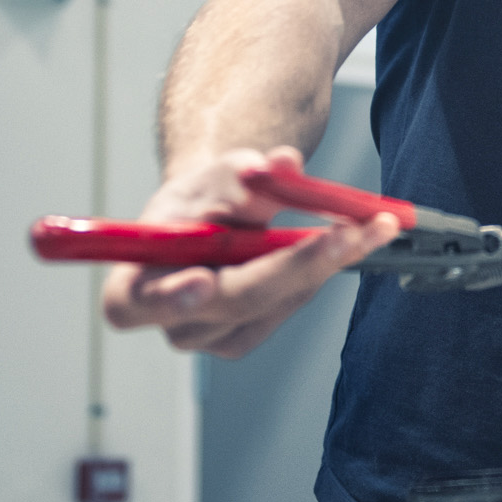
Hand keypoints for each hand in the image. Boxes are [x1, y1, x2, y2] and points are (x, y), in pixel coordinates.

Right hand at [100, 144, 398, 358]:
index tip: (203, 279)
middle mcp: (169, 321)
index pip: (135, 304)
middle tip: (350, 233)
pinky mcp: (245, 336)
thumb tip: (283, 164)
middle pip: (231, 302)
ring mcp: (210, 337)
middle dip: (295, 265)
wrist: (214, 212)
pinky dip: (320, 270)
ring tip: (367, 226)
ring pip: (272, 303)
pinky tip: (342, 243)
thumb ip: (244, 173)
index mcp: (134, 283)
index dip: (168, 297)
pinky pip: (288, 305)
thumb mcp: (218, 174)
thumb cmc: (204, 195)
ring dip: (324, 263)